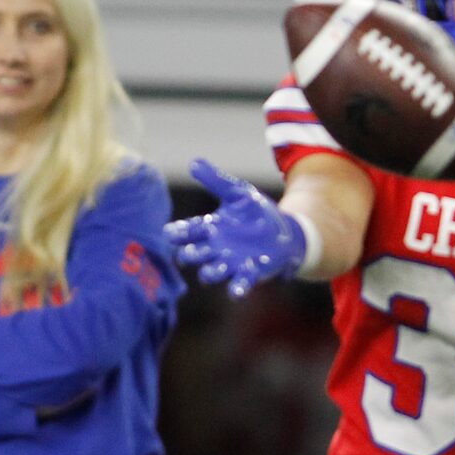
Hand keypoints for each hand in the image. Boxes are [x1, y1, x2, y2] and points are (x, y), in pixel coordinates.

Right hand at [165, 158, 306, 298]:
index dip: (178, 233)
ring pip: (212, 272)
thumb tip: (194, 162)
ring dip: (210, 273)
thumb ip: (216, 180)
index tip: (170, 233)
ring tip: (209, 272)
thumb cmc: (255, 213)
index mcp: (209, 228)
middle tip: (188, 254)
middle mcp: (215, 248)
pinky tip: (236, 292)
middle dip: (190, 255)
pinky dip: (237, 288)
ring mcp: (231, 262)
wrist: (284, 230)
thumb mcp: (237, 192)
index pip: (188, 231)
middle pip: (195, 254)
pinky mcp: (251, 272)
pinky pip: (240, 283)